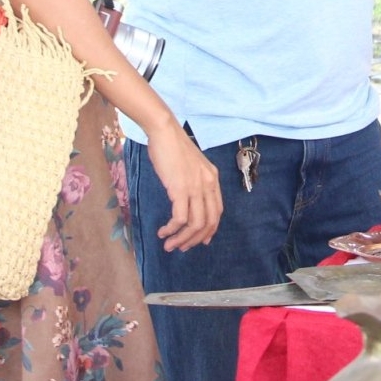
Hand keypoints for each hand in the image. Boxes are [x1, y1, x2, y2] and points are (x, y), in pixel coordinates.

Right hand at [144, 120, 222, 251]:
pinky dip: (172, 229)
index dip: (209, 229)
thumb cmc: (173, 147)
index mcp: (212, 179)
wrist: (165, 132)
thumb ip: (194, 182)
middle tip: (180, 247)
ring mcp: (196, 187)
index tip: (199, 241)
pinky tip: (163, 231)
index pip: (217, 211)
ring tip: (169, 245)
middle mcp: (208, 184)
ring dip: (182, 239)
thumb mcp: (190, 166)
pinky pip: (180, 218)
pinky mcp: (181, 188)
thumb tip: (187, 201)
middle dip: (194, 240)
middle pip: (208, 222)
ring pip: (195, 224)